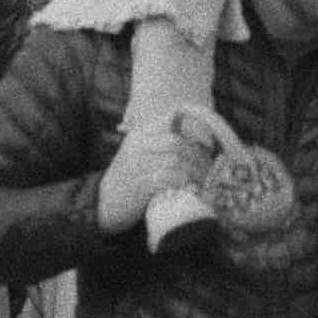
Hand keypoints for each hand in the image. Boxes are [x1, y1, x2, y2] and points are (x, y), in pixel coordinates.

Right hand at [97, 104, 223, 233]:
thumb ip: (163, 142)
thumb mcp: (143, 154)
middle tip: (209, 171)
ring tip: (203, 182)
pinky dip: (183, 184)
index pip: (171, 116)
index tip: (209, 142)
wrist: (107, 201)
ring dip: (194, 173)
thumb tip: (197, 135)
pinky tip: (190, 190)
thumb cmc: (133, 177)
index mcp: (140, 135)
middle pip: (176, 142)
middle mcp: (137, 146)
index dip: (194, 125)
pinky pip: (167, 179)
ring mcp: (137, 165)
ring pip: (175, 161)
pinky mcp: (139, 185)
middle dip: (198, 157)